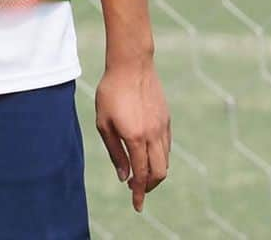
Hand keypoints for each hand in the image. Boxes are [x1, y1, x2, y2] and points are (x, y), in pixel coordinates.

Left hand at [94, 59, 169, 211]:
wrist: (131, 64)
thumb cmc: (111, 92)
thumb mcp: (104, 122)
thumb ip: (114, 151)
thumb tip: (123, 176)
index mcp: (136, 138)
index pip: (142, 174)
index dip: (139, 193)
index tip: (137, 206)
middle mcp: (153, 135)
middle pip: (159, 173)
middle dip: (150, 186)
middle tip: (137, 188)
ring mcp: (162, 127)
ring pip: (165, 160)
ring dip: (155, 172)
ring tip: (140, 172)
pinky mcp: (166, 119)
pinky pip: (166, 146)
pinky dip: (159, 157)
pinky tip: (147, 153)